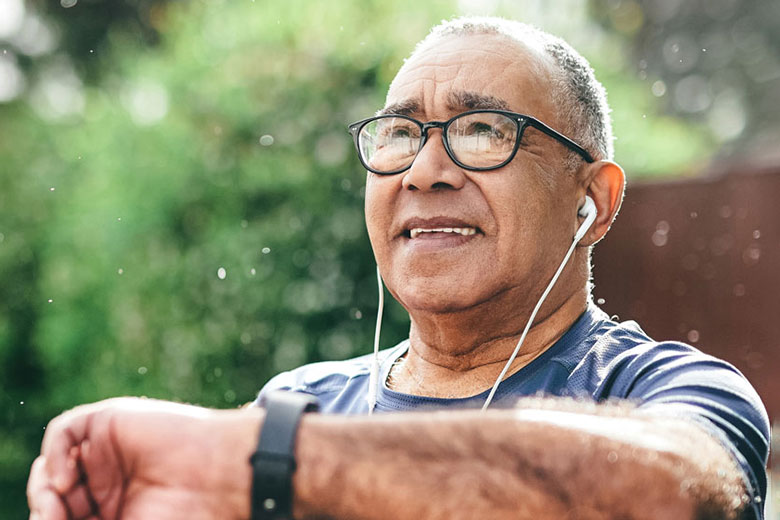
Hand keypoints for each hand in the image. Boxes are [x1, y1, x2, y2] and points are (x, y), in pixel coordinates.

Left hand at [27, 397, 260, 519]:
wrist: (221, 480)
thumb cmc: (187, 515)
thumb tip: (46, 519)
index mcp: (115, 512)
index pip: (66, 517)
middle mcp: (108, 483)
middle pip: (54, 496)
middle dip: (47, 510)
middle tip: (53, 519)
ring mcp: (108, 452)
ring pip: (53, 466)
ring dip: (43, 489)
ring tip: (55, 502)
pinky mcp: (110, 422)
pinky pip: (64, 432)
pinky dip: (54, 454)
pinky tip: (65, 480)